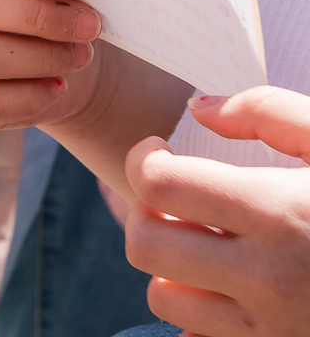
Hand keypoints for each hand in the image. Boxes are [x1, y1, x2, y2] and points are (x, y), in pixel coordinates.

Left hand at [122, 88, 309, 336]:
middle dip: (145, 212)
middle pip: (145, 245)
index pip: (159, 186)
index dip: (144, 160)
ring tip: (204, 242)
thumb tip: (199, 109)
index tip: (159, 152)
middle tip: (173, 197)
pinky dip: (201, 312)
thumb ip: (269, 112)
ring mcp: (275, 327)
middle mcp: (269, 277)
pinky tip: (232, 285)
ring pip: (164, 298)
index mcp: (279, 214)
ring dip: (170, 266)